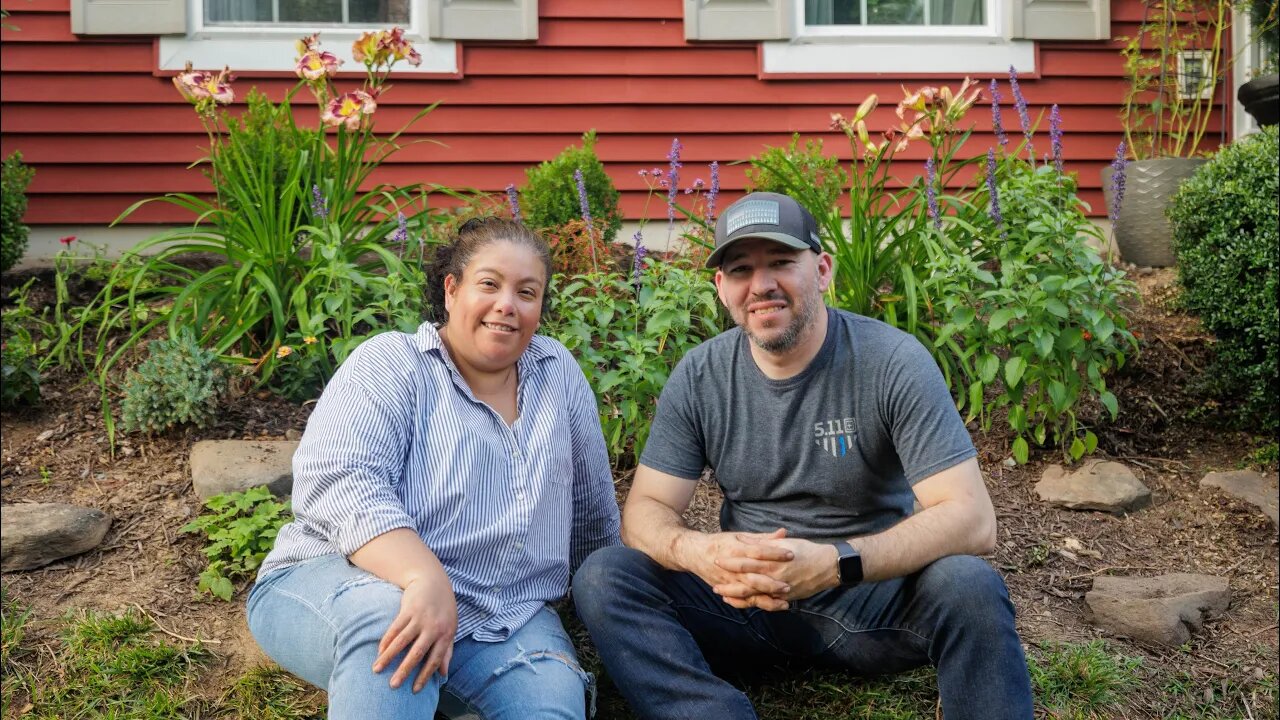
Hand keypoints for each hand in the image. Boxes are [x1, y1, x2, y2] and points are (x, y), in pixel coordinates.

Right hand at [371, 569, 458, 692]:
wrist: (433, 581)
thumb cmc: (443, 608)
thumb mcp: (450, 628)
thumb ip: (447, 651)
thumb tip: (443, 674)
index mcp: (446, 634)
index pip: (434, 659)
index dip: (424, 676)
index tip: (414, 690)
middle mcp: (433, 627)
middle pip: (417, 653)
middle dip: (404, 670)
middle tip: (393, 685)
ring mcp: (420, 618)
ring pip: (401, 642)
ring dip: (388, 657)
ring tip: (377, 669)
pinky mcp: (407, 610)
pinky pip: (394, 629)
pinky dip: (385, 641)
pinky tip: (379, 652)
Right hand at [679, 529, 795, 610]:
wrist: (695, 553)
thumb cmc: (720, 542)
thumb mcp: (740, 536)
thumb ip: (763, 538)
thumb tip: (784, 533)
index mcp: (736, 549)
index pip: (758, 551)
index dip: (774, 553)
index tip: (791, 555)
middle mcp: (732, 567)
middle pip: (753, 576)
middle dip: (771, 583)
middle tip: (789, 585)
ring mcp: (728, 580)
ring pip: (749, 593)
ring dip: (766, 598)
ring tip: (784, 602)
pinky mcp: (726, 589)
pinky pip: (741, 601)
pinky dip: (755, 605)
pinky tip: (769, 607)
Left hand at [714, 537, 838, 603]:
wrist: (828, 566)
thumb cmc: (806, 550)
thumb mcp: (784, 543)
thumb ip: (763, 543)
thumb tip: (743, 540)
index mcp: (772, 560)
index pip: (746, 560)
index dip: (730, 561)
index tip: (716, 559)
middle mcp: (773, 576)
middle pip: (746, 581)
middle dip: (728, 583)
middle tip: (713, 583)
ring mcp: (778, 589)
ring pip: (753, 595)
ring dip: (736, 595)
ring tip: (721, 595)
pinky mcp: (784, 597)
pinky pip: (765, 603)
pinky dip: (751, 603)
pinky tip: (740, 603)